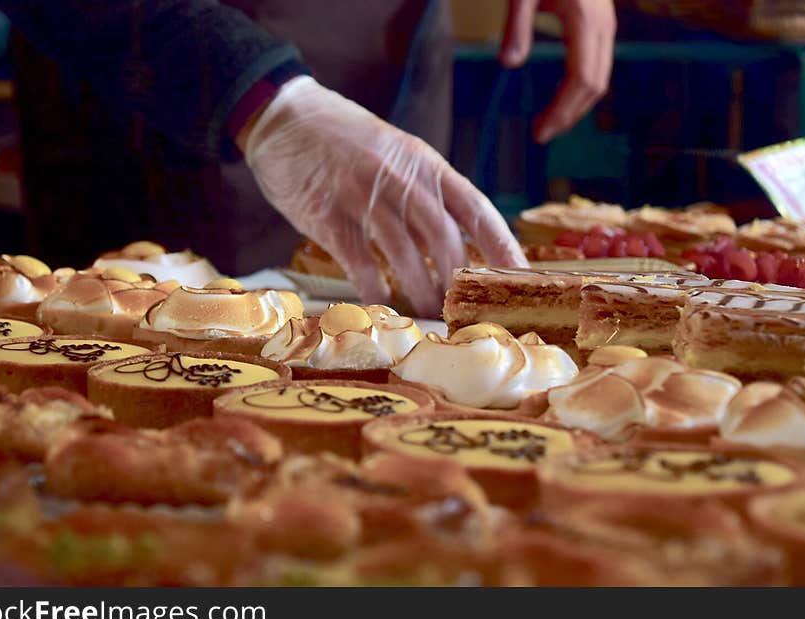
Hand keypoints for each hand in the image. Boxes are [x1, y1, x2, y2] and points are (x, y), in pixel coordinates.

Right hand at [241, 76, 526, 317]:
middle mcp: (399, 178)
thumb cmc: (344, 141)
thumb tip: (451, 246)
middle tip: (462, 309)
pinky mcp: (328, 214)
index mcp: (424, 163)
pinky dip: (374, 288)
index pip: (476, 208)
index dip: (501, 245)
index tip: (520, 276)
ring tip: (427, 314)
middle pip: (443, 236)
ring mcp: (363, 195)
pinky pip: (359, 261)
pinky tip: (382, 303)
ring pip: (404, 252)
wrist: (284, 118)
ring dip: (419, 289)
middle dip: (457, 279)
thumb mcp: (395, 154)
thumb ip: (422, 193)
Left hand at [500, 0, 615, 142]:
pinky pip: (595, 64)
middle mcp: (603, 27)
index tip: (540, 132)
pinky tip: (557, 96)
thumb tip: (509, 66)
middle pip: (594, 86)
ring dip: (575, 105)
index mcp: (586, 22)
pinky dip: (579, 87)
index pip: (581, 82)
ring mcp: (605, 25)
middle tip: (540, 135)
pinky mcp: (600, 23)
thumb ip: (517, 27)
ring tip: (548, 122)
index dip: (562, 112)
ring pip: (599, 77)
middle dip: (569, 115)